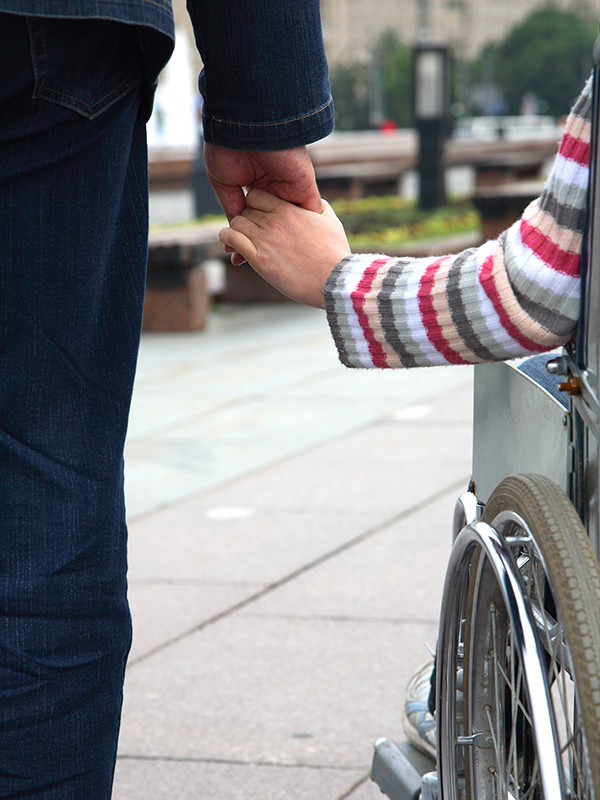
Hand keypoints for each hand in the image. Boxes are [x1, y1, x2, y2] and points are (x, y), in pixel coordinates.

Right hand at [205, 144, 321, 265]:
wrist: (248, 126)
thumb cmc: (229, 148)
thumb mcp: (224, 183)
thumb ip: (232, 207)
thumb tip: (234, 231)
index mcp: (255, 185)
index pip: (253, 218)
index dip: (244, 238)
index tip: (235, 257)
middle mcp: (274, 189)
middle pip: (272, 225)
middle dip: (262, 246)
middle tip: (248, 265)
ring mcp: (291, 191)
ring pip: (290, 225)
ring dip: (285, 245)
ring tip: (277, 266)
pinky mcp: (305, 191)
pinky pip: (310, 217)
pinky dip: (306, 235)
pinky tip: (300, 254)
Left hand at [219, 189, 350, 307]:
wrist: (335, 281)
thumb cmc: (335, 253)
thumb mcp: (330, 221)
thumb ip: (317, 205)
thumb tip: (309, 200)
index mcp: (289, 209)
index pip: (256, 195)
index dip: (254, 204)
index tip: (258, 215)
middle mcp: (274, 221)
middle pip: (245, 209)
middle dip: (246, 219)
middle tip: (250, 231)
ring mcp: (265, 239)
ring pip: (236, 223)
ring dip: (235, 230)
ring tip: (238, 239)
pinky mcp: (259, 259)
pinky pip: (232, 239)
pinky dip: (227, 239)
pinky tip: (230, 245)